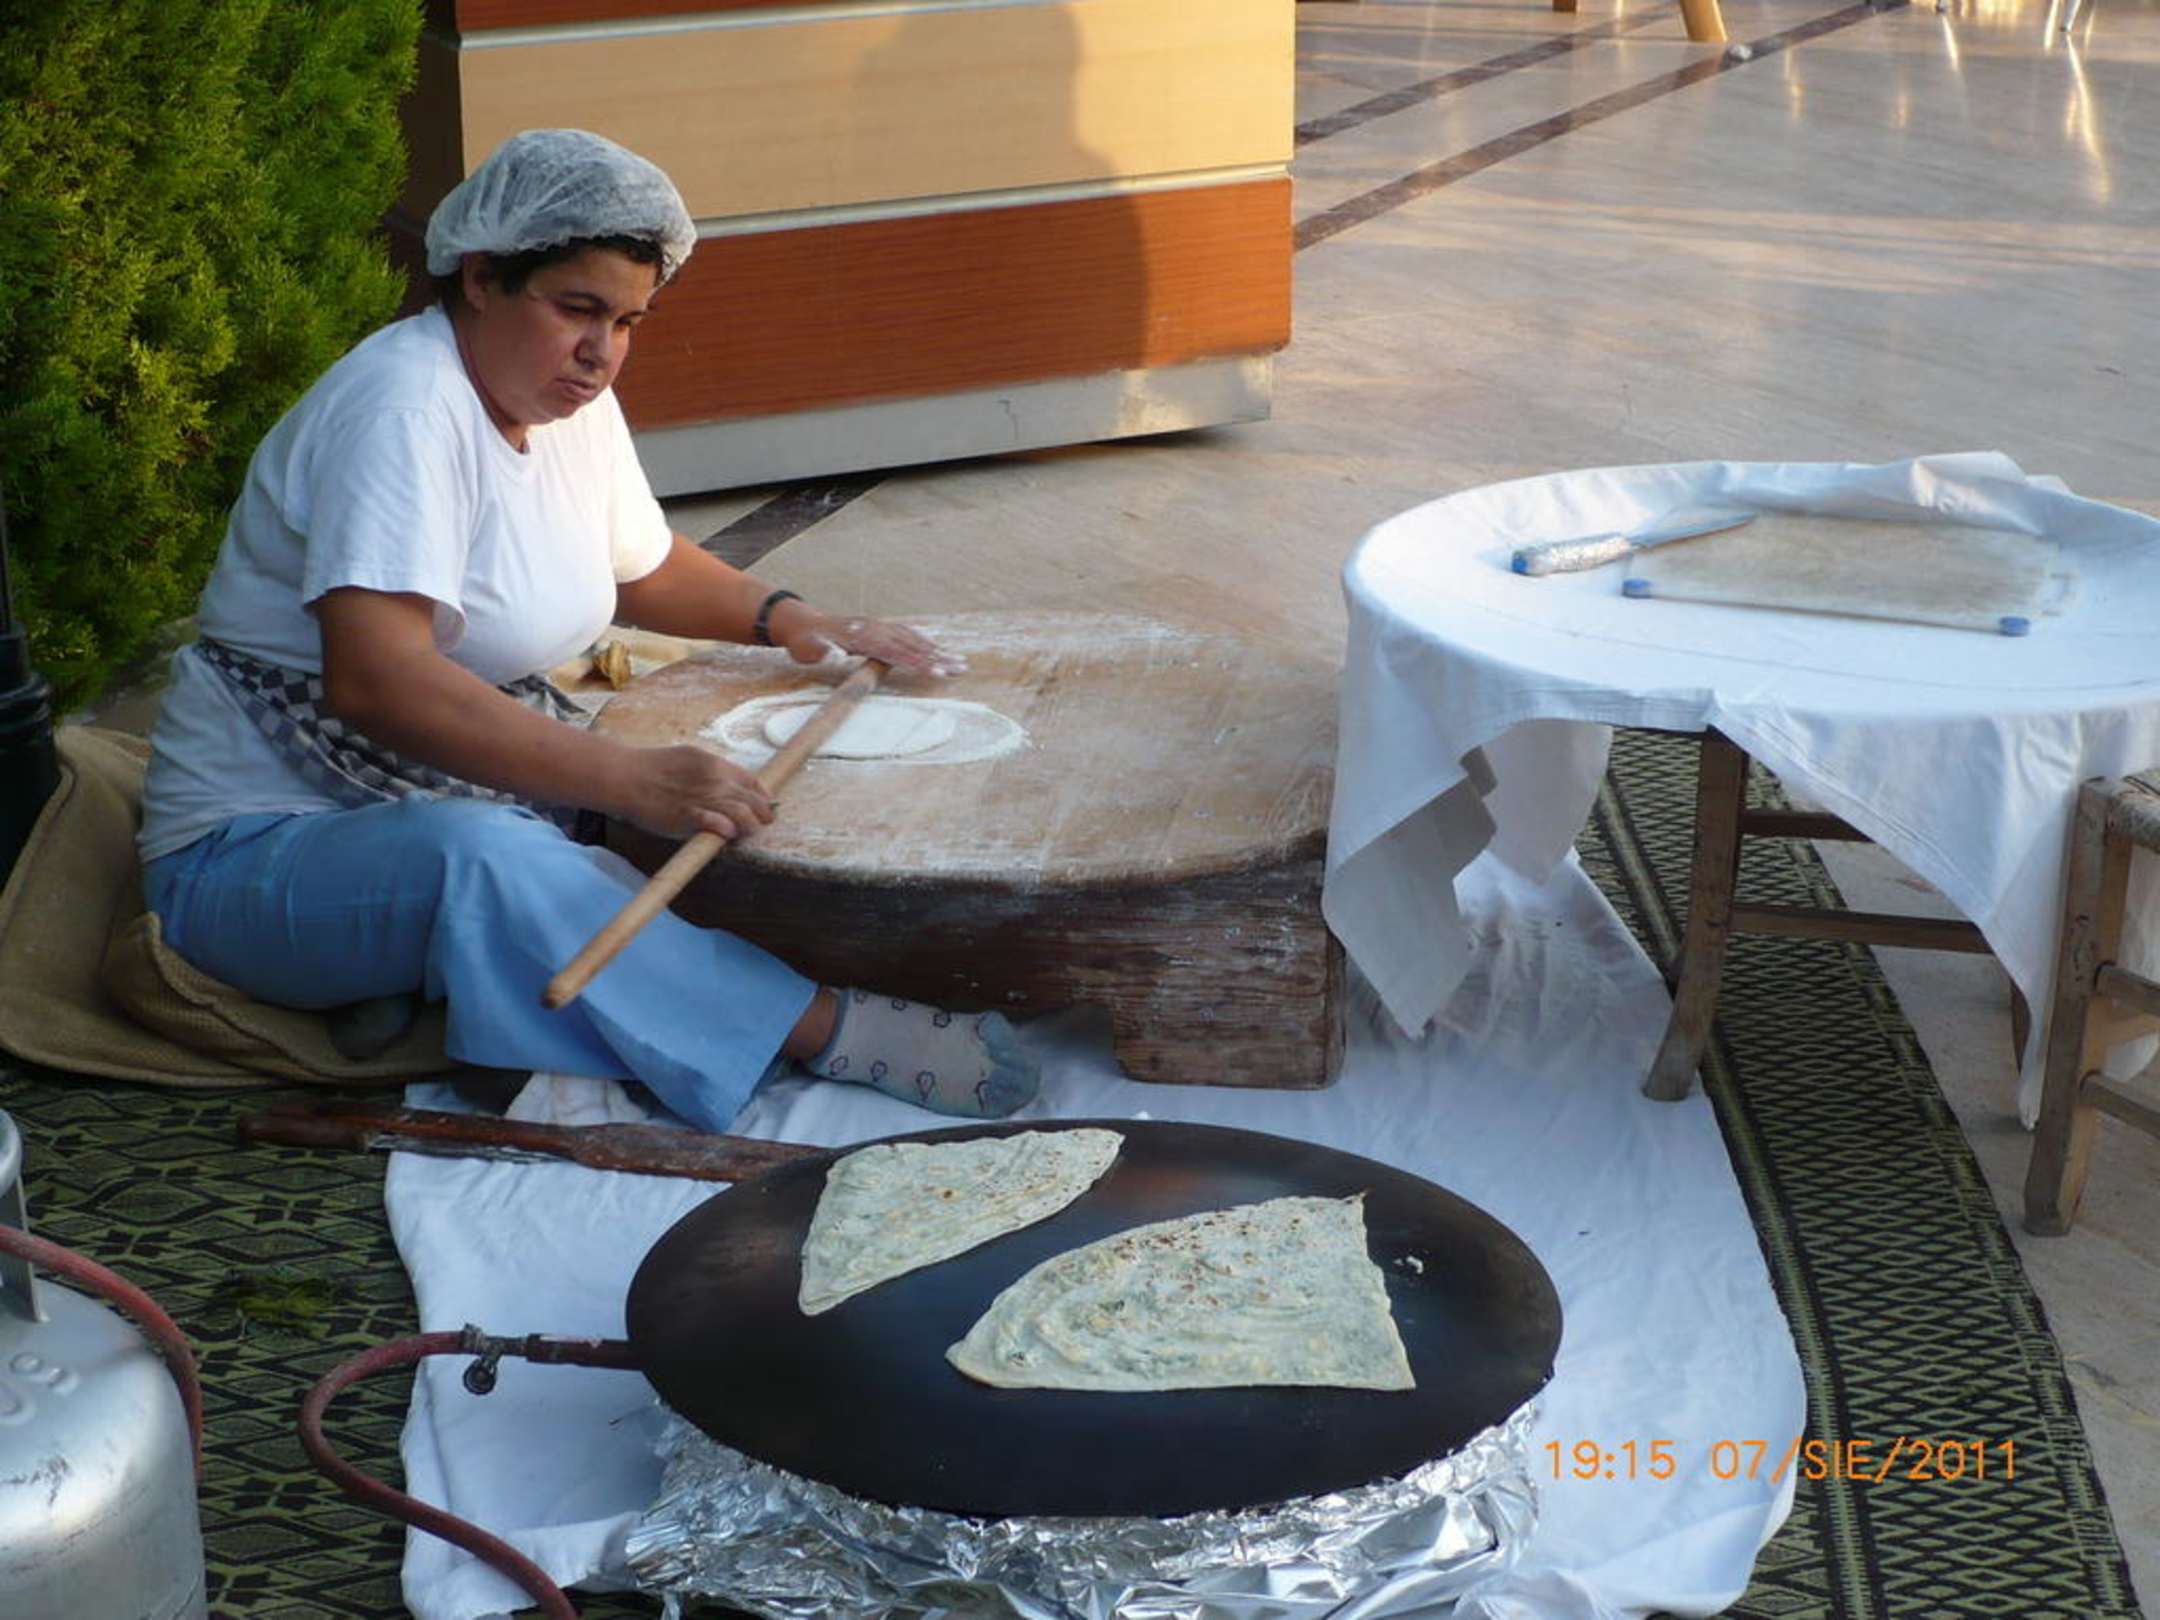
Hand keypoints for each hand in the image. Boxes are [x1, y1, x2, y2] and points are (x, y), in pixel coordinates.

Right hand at [603, 744, 774, 840]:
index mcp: (715, 764)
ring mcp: (704, 797)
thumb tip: (728, 788)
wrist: (625, 776)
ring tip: (743, 833)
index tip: (765, 807)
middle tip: (759, 825)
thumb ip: (711, 774)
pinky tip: (726, 834)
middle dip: (762, 816)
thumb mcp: (689, 760)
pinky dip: (727, 830)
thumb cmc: (652, 769)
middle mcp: (715, 780)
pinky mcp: (689, 815)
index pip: (753, 782)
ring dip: (749, 827)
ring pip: (743, 813)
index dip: (763, 797)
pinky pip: (719, 824)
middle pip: (754, 800)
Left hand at [773, 605, 965, 677]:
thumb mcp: (808, 649)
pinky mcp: (881, 629)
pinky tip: (938, 649)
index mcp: (864, 637)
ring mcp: (881, 627)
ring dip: (938, 651)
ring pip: (915, 639)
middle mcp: (877, 629)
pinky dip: (926, 643)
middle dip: (939, 657)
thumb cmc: (806, 642)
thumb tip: (834, 654)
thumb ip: (822, 652)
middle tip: (962, 668)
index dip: (919, 662)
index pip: (897, 652)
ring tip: (960, 662)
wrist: (804, 624)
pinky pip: (909, 635)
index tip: (937, 671)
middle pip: (913, 645)